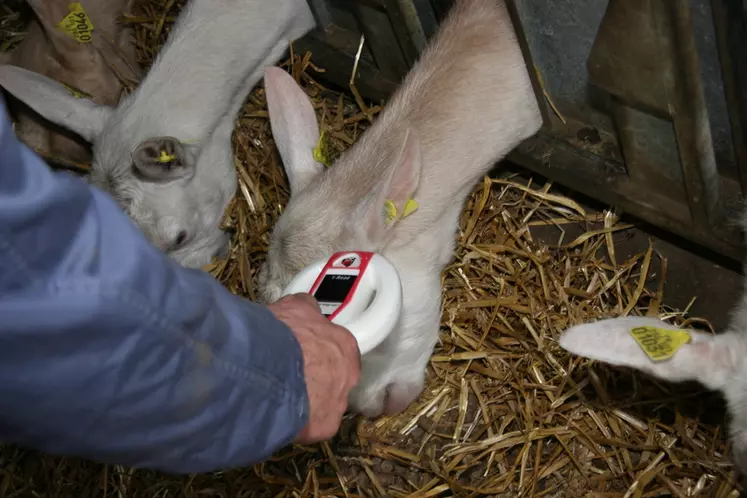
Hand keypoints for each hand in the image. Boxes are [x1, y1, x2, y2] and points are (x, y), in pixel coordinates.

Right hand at [267, 293, 360, 443]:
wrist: (268, 369)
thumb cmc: (282, 334)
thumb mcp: (293, 308)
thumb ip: (305, 309)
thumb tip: (306, 305)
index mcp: (345, 344)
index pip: (336, 349)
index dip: (317, 351)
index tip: (301, 353)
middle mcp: (349, 374)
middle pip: (335, 377)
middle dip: (315, 377)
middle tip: (290, 377)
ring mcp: (339, 402)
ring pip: (324, 403)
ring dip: (307, 402)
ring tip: (281, 398)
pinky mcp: (325, 426)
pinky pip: (312, 426)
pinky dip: (298, 423)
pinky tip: (280, 416)